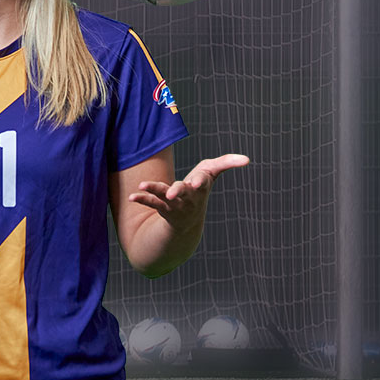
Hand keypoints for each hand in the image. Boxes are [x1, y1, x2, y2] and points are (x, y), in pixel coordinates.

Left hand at [128, 154, 248, 231]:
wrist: (188, 220)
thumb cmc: (200, 188)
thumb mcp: (212, 172)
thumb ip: (227, 162)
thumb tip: (247, 159)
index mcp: (201, 187)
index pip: (202, 182)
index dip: (199, 181)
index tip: (197, 181)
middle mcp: (188, 197)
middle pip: (183, 192)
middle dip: (179, 191)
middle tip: (172, 192)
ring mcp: (174, 203)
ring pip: (163, 197)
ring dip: (154, 190)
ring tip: (142, 186)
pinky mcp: (161, 206)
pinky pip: (151, 202)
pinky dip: (142, 199)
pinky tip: (132, 197)